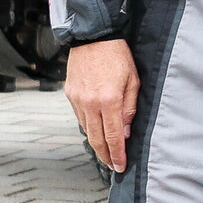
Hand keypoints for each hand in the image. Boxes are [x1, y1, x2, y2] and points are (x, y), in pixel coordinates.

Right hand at [67, 39, 138, 172]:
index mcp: (108, 100)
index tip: (120, 166)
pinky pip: (80, 117)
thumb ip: (129, 108)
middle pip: (96, 139)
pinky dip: (89, 127)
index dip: (117, 154)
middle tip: (112, 166)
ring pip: (86, 129)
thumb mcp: (133, 81)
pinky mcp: (70, 94)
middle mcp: (90, 103)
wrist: (93, 36)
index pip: (113, 137)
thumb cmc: (117, 56)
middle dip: (105, 156)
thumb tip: (125, 133)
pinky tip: (97, 131)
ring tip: (106, 152)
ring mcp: (77, 99)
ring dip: (96, 143)